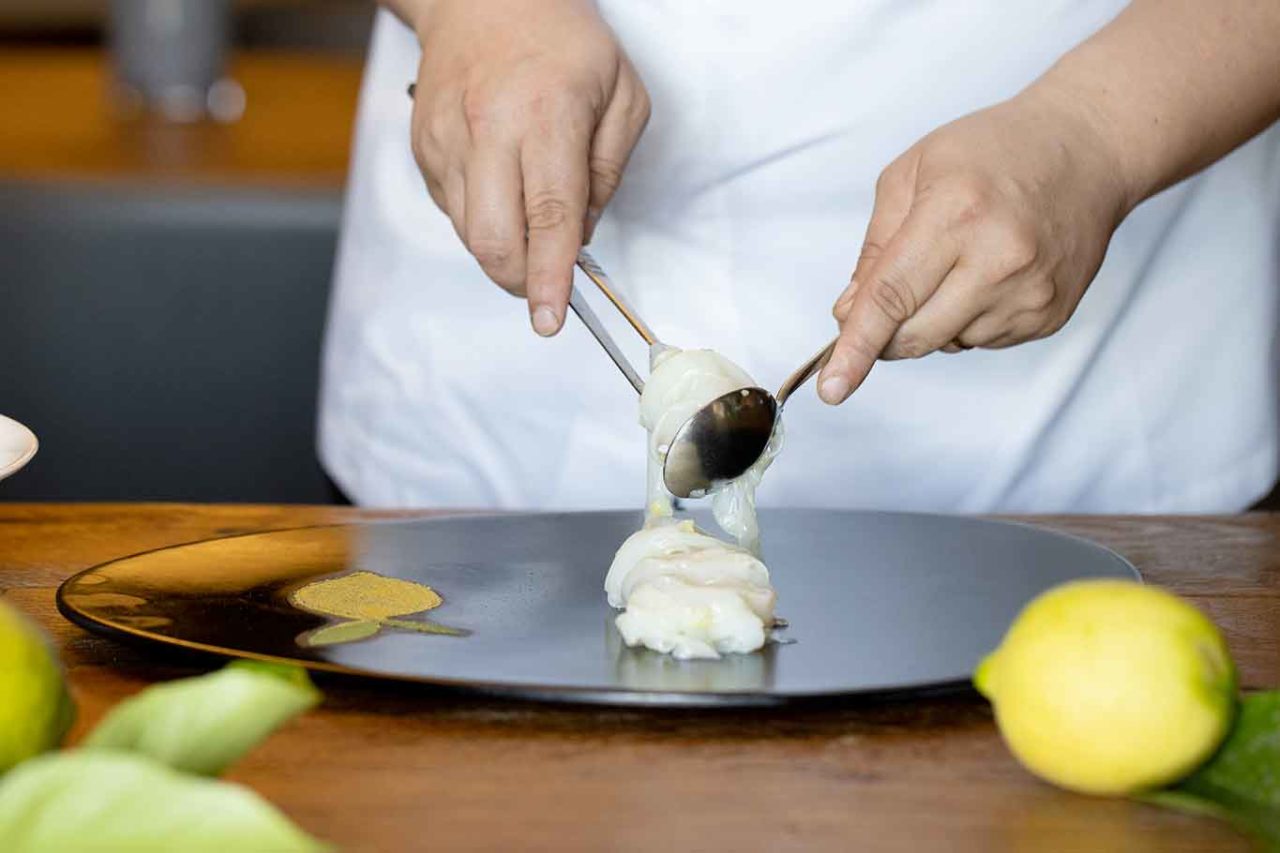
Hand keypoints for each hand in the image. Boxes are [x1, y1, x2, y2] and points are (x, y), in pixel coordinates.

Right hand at [408, 0, 649, 334]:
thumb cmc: (560, 40)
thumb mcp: (621, 95)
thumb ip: (608, 172)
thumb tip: (581, 236)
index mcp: (545, 115)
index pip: (549, 217)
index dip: (550, 277)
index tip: (550, 318)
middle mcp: (488, 131)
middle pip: (493, 240)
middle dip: (520, 280)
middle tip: (546, 282)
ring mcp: (447, 142)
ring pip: (468, 234)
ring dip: (503, 248)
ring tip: (527, 209)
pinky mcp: (423, 150)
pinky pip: (452, 212)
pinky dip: (481, 219)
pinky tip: (501, 183)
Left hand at [818, 90, 1131, 403]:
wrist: (1087, 150)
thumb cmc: (994, 151)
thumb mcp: (913, 173)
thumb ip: (875, 247)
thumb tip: (850, 313)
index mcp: (956, 213)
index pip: (892, 296)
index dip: (857, 346)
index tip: (833, 387)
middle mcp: (998, 258)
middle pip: (913, 335)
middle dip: (884, 331)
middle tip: (891, 292)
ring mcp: (1030, 292)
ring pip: (946, 343)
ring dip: (933, 319)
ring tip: (962, 261)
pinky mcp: (1049, 316)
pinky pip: (982, 342)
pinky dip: (969, 318)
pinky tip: (989, 274)